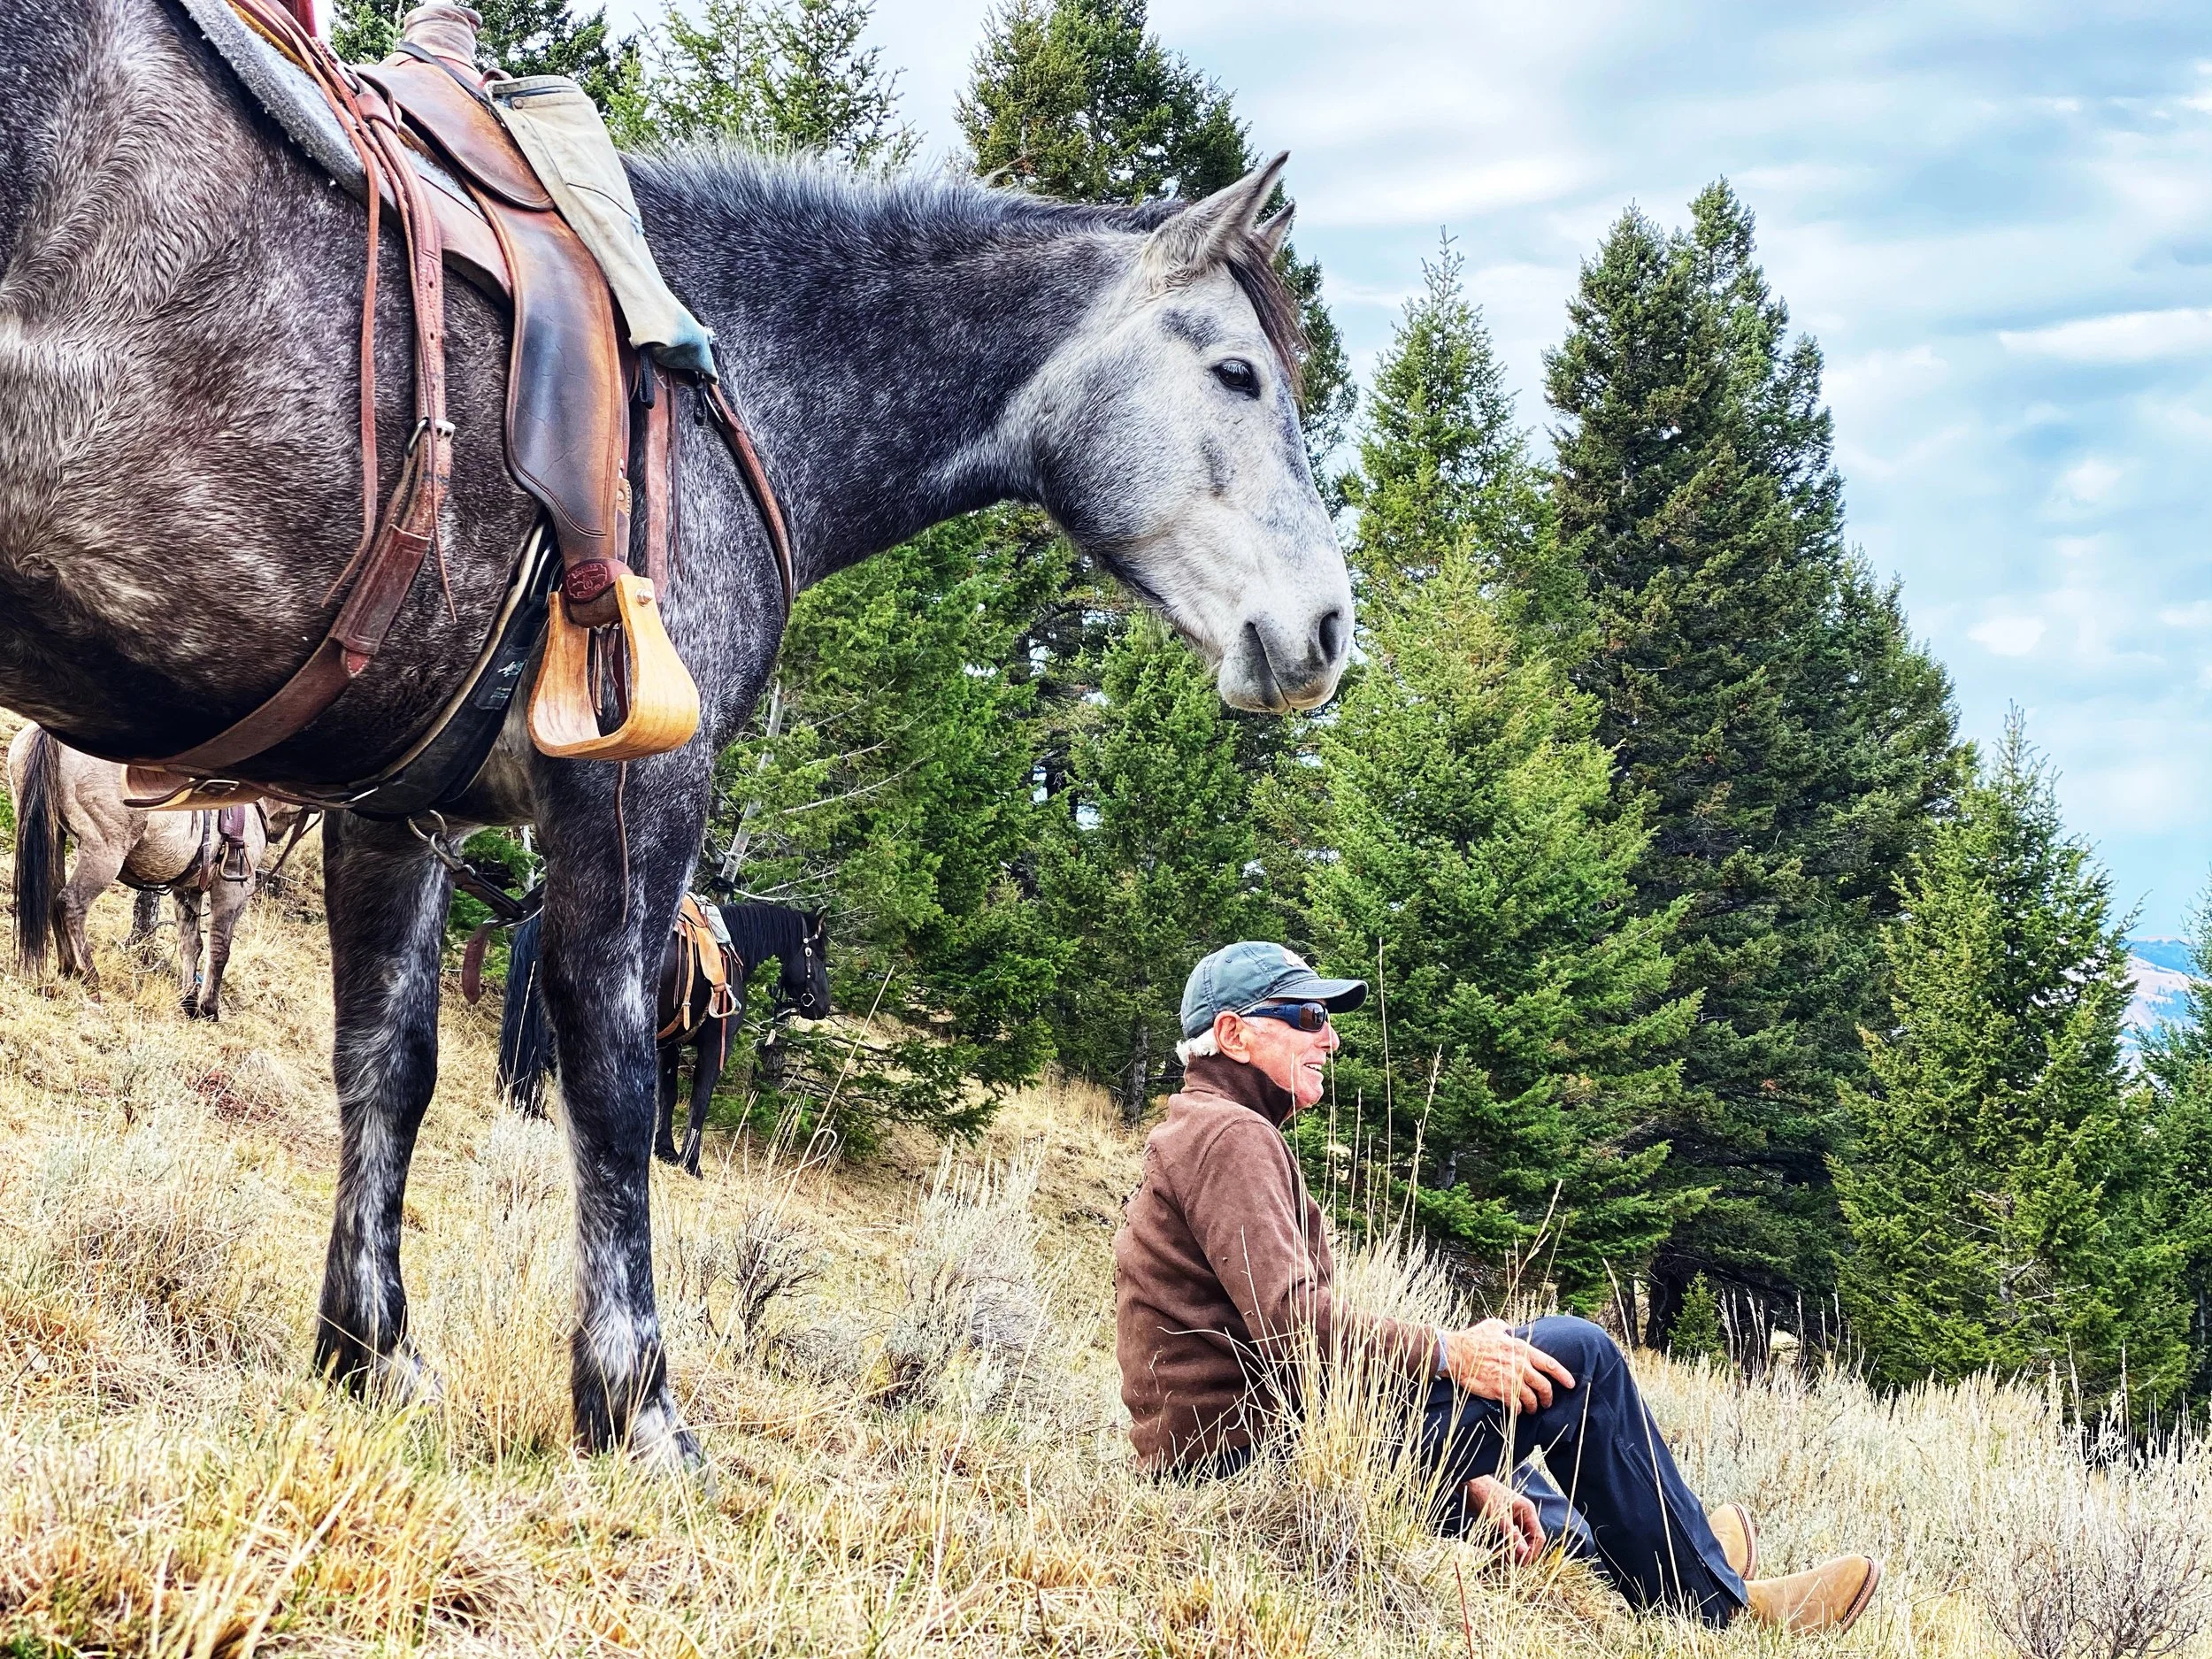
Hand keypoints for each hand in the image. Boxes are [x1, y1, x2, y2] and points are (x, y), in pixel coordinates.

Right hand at [1442, 1319, 1576, 1411]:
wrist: (1455, 1354)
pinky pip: (1516, 1406)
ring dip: (1533, 1406)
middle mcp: (1520, 1365)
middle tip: (1547, 1402)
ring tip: (1531, 1409)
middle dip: (1548, 1397)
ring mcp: (1511, 1380)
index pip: (1550, 1364)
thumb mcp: (1493, 1326)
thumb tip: (1511, 1329)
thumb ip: (1506, 1328)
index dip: (1563, 1376)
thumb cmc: (1473, 1339)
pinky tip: (1516, 1410)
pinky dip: (1518, 1410)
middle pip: (1544, 1386)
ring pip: (1531, 1399)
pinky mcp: (1500, 1392)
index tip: (1571, 1384)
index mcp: (1521, 1349)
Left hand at [1467, 1474, 1544, 1565]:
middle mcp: (1524, 1516)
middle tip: (1510, 1563)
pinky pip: (1511, 1538)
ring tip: (1503, 1558)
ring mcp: (1515, 1519)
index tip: (1521, 1562)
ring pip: (1520, 1541)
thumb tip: (1524, 1553)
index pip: (1538, 1537)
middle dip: (1522, 1553)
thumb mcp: (1499, 1517)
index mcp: (1528, 1511)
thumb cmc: (1485, 1495)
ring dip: (1514, 1551)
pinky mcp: (1506, 1522)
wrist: (1471, 1484)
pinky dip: (1507, 1546)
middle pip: (1531, 1541)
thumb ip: (1512, 1535)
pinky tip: (1499, 1551)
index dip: (1532, 1551)